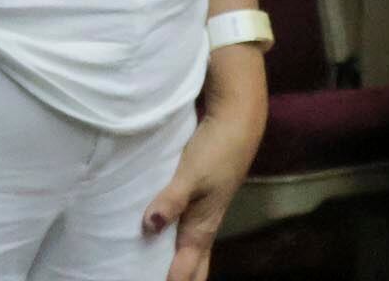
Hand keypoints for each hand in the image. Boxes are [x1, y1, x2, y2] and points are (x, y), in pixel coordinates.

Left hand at [139, 58, 262, 280]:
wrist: (237, 123)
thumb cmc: (216, 150)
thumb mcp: (191, 174)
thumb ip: (171, 199)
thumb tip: (151, 225)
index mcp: (202, 228)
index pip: (187, 269)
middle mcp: (204, 227)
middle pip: (196, 268)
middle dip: (184, 280)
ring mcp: (204, 214)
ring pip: (193, 252)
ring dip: (180, 266)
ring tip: (160, 274)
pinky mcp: (201, 200)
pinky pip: (188, 233)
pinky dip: (177, 245)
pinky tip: (163, 240)